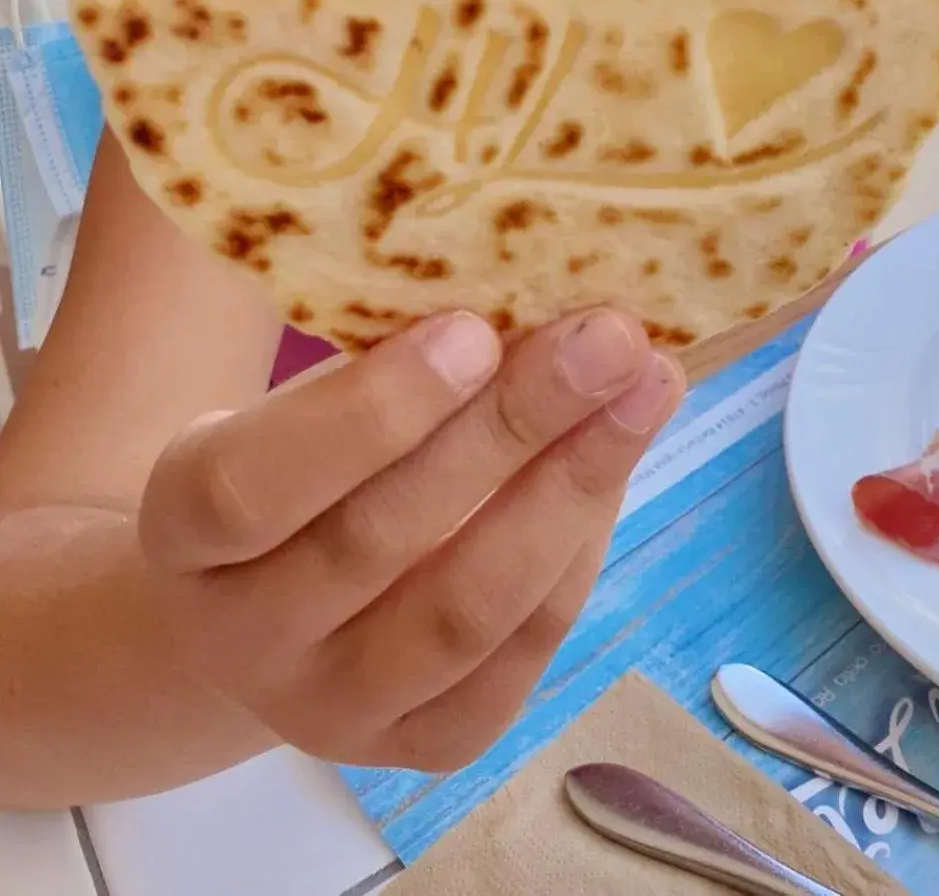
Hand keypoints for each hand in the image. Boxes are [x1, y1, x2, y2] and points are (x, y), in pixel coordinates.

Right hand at [138, 308, 682, 770]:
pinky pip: (519, 654)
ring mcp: (334, 712)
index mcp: (183, 529)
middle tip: (608, 338)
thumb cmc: (298, 461)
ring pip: (465, 611)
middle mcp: (244, 640)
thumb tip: (533, 301)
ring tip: (648, 389)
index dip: (368, 411)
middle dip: (512, 427)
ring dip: (572, 488)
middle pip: (380, 540)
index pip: (254, 486)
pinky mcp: (425, 744)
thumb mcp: (298, 399)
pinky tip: (618, 464)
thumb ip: (383, 363)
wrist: (269, 605)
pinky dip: (580, 552)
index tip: (474, 328)